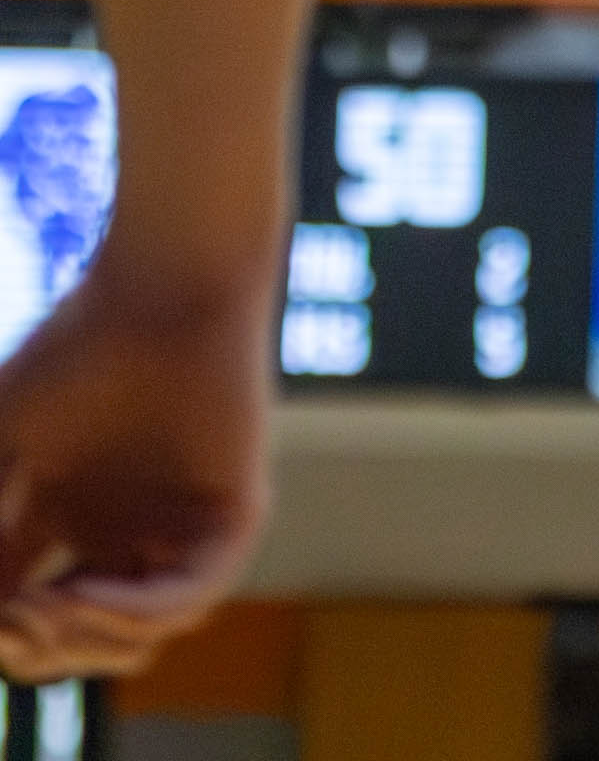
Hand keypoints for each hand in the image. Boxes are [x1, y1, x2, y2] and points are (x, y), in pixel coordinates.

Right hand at [0, 258, 272, 680]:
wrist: (162, 291)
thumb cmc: (75, 350)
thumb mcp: (2, 445)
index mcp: (69, 523)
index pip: (24, 616)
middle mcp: (126, 535)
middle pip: (80, 641)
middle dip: (34, 650)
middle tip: (8, 625)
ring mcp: (180, 530)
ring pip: (137, 634)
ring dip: (78, 639)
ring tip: (40, 608)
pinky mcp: (232, 517)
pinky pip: (191, 595)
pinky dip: (135, 612)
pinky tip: (81, 594)